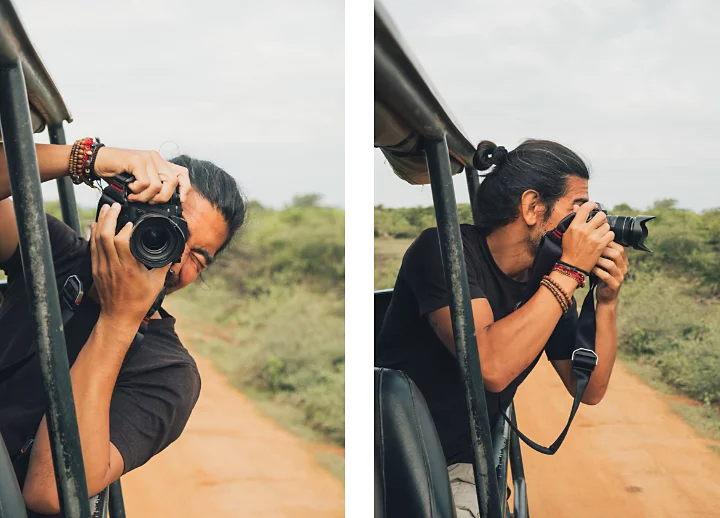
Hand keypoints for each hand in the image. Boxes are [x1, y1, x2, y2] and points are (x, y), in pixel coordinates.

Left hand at [91, 202, 170, 326]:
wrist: (119, 317)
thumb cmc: (139, 301)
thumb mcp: (157, 283)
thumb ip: (163, 265)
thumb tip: (172, 251)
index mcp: (129, 268)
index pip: (122, 242)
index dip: (125, 229)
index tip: (132, 222)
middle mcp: (113, 266)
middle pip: (105, 236)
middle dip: (109, 218)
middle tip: (116, 206)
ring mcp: (102, 267)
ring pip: (96, 239)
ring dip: (100, 222)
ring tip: (106, 209)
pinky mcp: (96, 269)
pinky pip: (92, 247)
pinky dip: (94, 233)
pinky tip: (96, 224)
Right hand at [93, 148, 189, 203]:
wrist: (98, 161)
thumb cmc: (118, 173)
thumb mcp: (140, 180)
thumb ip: (153, 186)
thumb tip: (165, 202)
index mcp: (160, 163)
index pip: (182, 173)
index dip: (185, 187)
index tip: (181, 200)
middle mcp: (156, 158)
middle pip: (172, 182)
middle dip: (162, 197)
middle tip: (148, 201)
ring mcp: (147, 158)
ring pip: (158, 185)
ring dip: (145, 196)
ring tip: (134, 195)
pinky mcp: (137, 160)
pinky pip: (145, 183)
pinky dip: (136, 191)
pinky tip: (129, 188)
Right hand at [559, 201, 614, 272]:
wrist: (572, 266)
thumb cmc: (568, 249)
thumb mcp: (567, 233)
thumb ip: (573, 218)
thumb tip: (577, 206)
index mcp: (575, 225)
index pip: (585, 207)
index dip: (592, 205)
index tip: (594, 206)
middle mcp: (584, 230)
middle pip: (601, 215)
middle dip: (601, 219)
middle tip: (598, 223)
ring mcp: (593, 237)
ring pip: (607, 225)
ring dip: (605, 229)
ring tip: (600, 234)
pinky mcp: (601, 245)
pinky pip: (611, 234)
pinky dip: (609, 237)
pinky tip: (603, 240)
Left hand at [593, 241, 628, 303]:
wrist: (606, 295)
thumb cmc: (603, 277)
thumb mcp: (605, 264)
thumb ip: (604, 254)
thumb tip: (595, 239)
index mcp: (623, 261)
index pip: (620, 248)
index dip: (609, 243)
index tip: (596, 240)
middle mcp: (624, 268)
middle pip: (617, 254)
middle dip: (603, 250)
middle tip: (591, 248)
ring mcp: (620, 277)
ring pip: (611, 265)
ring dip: (598, 260)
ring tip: (589, 258)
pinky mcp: (614, 285)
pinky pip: (606, 276)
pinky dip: (597, 271)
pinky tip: (590, 268)